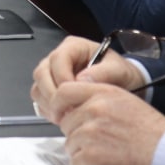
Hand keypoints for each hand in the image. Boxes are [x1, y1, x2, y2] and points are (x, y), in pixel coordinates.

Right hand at [31, 36, 145, 121]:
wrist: (126, 86)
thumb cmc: (122, 74)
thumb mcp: (119, 70)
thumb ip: (103, 72)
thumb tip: (82, 79)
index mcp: (73, 47)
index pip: (57, 59)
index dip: (62, 77)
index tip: (74, 94)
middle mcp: (59, 58)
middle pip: (41, 73)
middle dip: (52, 94)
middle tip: (67, 110)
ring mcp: (52, 73)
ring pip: (38, 87)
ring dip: (48, 103)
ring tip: (66, 116)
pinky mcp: (51, 88)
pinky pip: (40, 99)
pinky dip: (48, 109)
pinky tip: (63, 117)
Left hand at [54, 82, 164, 164]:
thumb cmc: (156, 136)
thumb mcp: (128, 104)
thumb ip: (99, 102)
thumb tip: (76, 109)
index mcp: (103, 94)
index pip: (63, 91)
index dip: (59, 105)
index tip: (60, 114)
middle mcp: (94, 110)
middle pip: (66, 123)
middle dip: (79, 135)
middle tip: (102, 144)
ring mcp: (90, 133)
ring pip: (70, 145)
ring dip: (85, 154)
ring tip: (110, 155)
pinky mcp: (90, 156)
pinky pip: (76, 164)